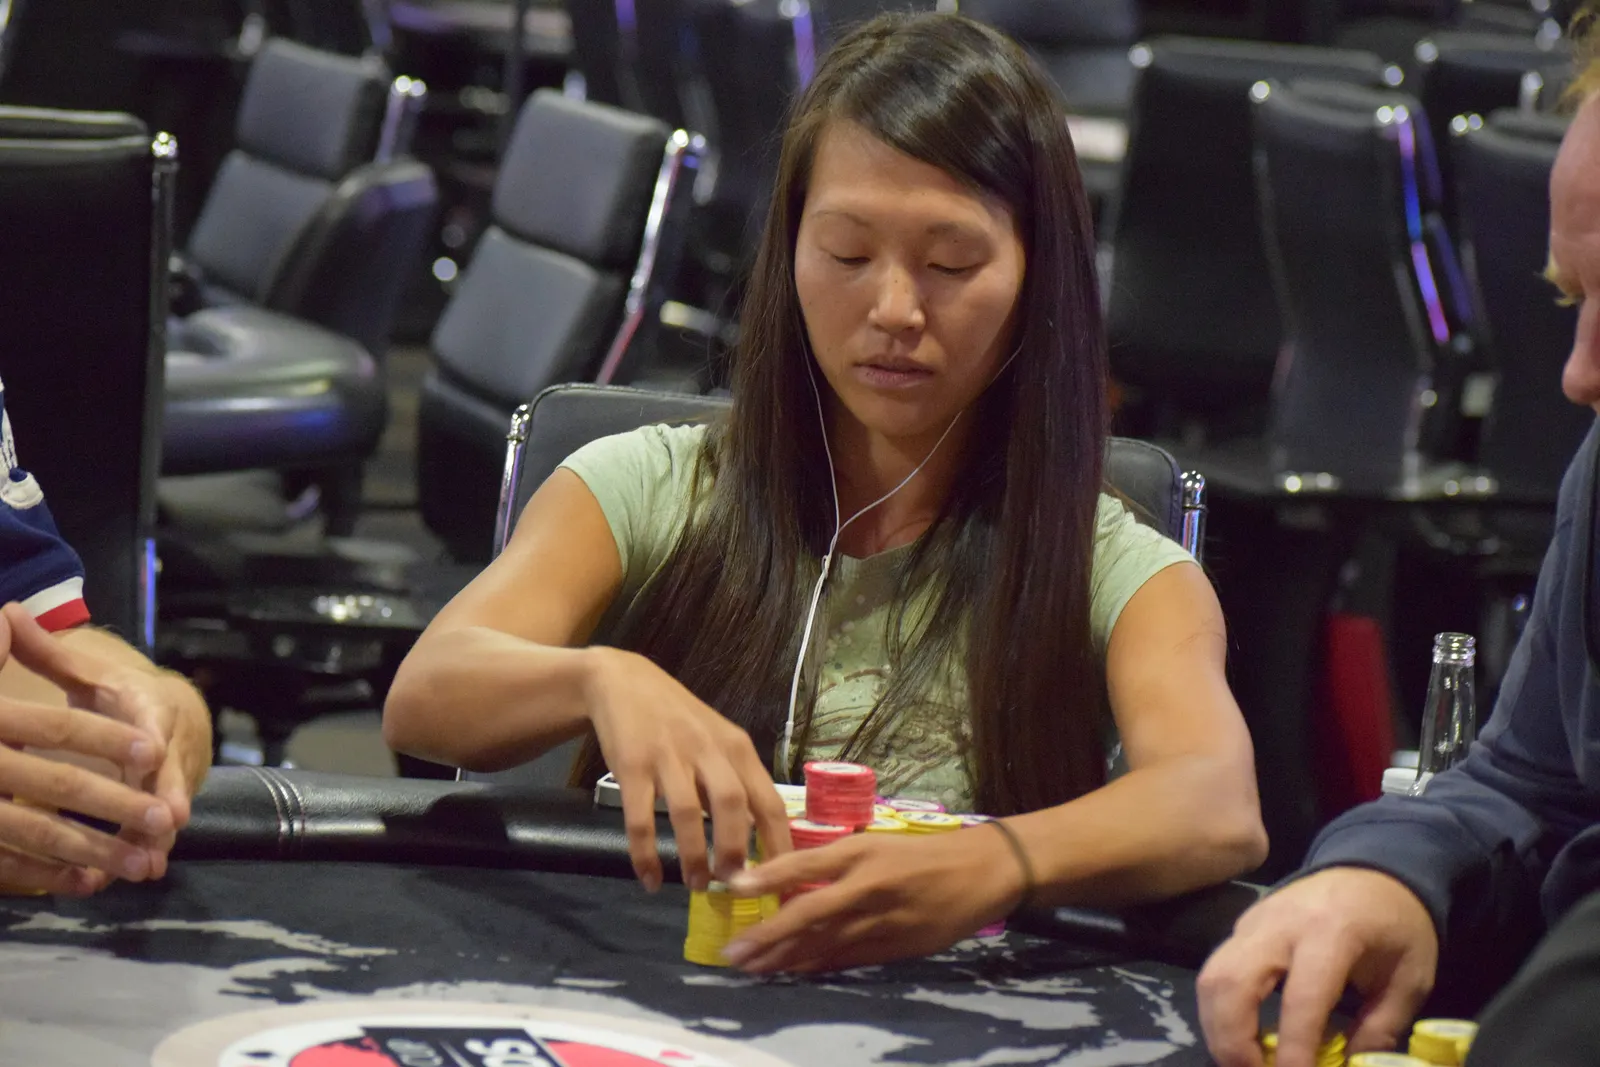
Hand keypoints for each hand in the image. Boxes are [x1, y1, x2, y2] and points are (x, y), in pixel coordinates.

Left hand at [0, 605, 187, 893]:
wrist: (173, 712)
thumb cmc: (119, 694)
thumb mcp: (89, 672)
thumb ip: (50, 654)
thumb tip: (10, 612)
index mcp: (147, 709)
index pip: (153, 726)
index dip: (155, 745)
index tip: (152, 760)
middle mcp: (168, 746)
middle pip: (170, 776)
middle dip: (169, 802)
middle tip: (167, 825)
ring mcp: (171, 780)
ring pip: (165, 811)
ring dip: (156, 839)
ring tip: (148, 866)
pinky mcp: (165, 805)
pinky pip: (154, 833)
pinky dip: (142, 853)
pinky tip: (126, 878)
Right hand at [582, 648, 791, 891]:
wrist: (622, 682)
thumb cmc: (678, 719)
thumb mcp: (717, 742)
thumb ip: (735, 783)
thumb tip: (757, 839)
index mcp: (736, 747)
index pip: (768, 799)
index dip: (777, 843)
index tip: (781, 881)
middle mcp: (707, 750)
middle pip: (731, 803)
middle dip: (735, 849)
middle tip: (733, 884)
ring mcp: (668, 756)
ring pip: (686, 812)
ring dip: (693, 855)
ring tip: (696, 885)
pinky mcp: (631, 765)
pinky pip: (639, 818)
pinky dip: (645, 853)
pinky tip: (650, 878)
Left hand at [719, 823, 1026, 972]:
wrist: (980, 870)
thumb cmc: (922, 854)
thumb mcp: (877, 844)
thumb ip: (836, 862)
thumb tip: (788, 883)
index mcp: (860, 851)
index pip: (804, 863)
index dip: (767, 877)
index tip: (734, 888)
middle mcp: (867, 884)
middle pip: (808, 912)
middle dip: (768, 934)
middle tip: (733, 950)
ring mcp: (882, 919)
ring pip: (825, 941)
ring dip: (786, 957)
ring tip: (753, 967)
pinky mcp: (896, 945)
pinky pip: (849, 958)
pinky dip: (819, 965)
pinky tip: (794, 972)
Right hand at [1197, 867, 1439, 1066]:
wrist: (1373, 868)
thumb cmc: (1397, 926)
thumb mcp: (1410, 978)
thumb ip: (1381, 1027)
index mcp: (1332, 933)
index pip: (1302, 997)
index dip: (1294, 1047)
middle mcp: (1281, 925)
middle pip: (1232, 983)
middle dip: (1233, 1041)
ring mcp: (1253, 922)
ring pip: (1212, 977)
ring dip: (1217, 1028)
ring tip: (1241, 1064)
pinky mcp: (1241, 926)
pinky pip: (1217, 970)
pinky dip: (1219, 1010)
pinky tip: (1239, 1037)